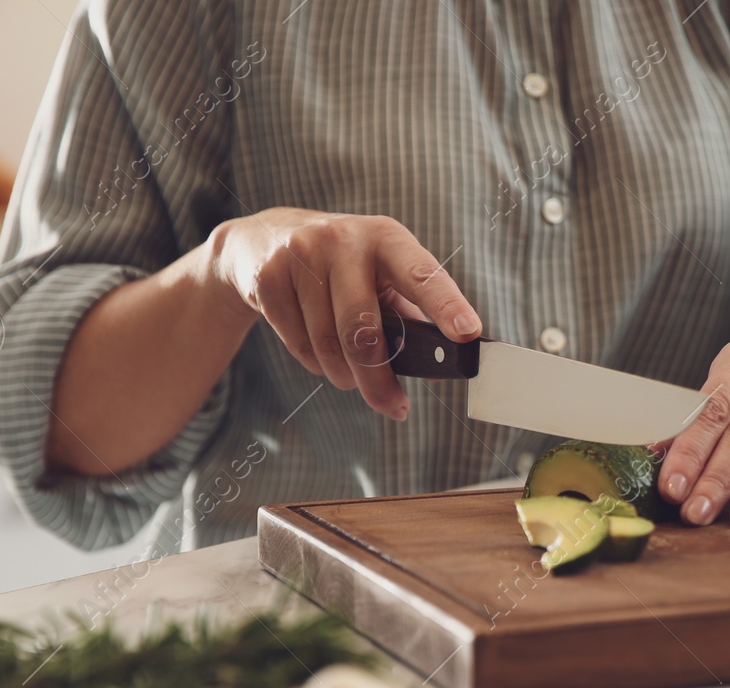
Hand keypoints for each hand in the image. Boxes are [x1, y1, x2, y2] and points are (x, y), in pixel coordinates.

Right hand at [207, 208, 480, 418]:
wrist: (261, 241)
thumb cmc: (341, 266)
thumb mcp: (378, 275)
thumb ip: (409, 315)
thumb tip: (439, 368)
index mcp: (386, 237)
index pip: (421, 274)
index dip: (446, 305)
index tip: (468, 334)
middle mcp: (343, 239)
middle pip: (363, 329)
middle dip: (378, 380)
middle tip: (394, 407)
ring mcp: (300, 255)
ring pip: (328, 344)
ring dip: (344, 375)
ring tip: (349, 374)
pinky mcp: (268, 278)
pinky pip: (298, 344)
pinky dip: (314, 361)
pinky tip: (317, 348)